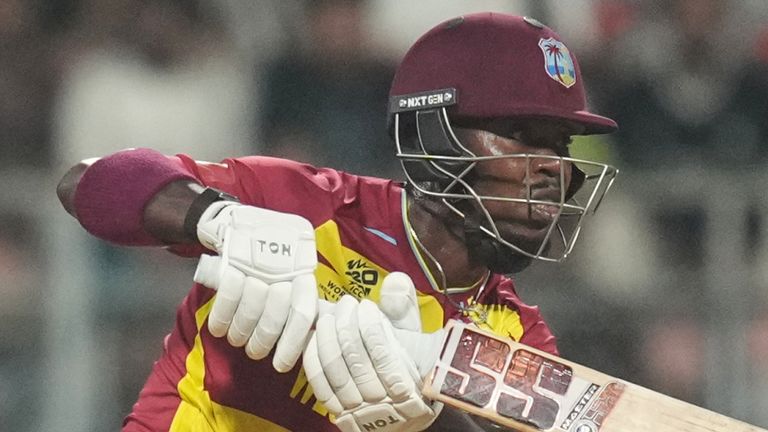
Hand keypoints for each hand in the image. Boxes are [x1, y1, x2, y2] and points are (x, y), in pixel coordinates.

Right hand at [193, 201, 317, 371]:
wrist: (237, 220)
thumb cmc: (267, 255)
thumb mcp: (290, 272)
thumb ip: (297, 300)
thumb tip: (308, 339)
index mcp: (303, 272)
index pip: (304, 313)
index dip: (293, 343)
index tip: (280, 365)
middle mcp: (284, 267)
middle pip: (276, 317)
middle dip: (262, 341)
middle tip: (254, 351)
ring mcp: (259, 262)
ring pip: (251, 309)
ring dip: (240, 331)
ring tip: (235, 337)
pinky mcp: (234, 258)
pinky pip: (228, 294)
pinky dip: (221, 317)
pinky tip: (218, 328)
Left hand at [303, 272, 444, 431]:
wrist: (404, 395)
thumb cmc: (408, 355)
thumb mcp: (412, 330)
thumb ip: (404, 306)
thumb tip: (395, 281)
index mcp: (406, 381)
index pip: (382, 352)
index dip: (369, 325)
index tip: (366, 306)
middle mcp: (383, 401)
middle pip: (354, 359)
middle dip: (345, 325)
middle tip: (345, 304)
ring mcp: (359, 409)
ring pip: (335, 370)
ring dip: (328, 338)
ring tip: (329, 317)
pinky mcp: (339, 412)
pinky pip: (320, 385)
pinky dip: (314, 359)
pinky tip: (316, 339)